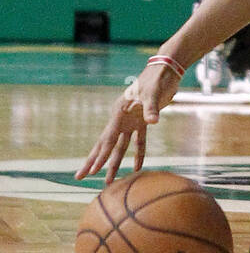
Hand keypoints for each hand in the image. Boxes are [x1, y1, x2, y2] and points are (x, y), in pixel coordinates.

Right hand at [76, 62, 180, 183]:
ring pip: (120, 146)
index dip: (100, 156)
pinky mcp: (143, 120)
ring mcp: (131, 120)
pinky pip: (138, 141)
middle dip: (94, 162)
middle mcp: (121, 118)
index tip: (91, 172)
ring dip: (114, 163)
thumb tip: (153, 122)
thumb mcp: (153, 92)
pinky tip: (137, 168)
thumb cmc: (157, 79)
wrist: (166, 70)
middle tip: (80, 177)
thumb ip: (151, 108)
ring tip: (107, 181)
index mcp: (119, 112)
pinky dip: (138, 154)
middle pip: (105, 144)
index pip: (107, 139)